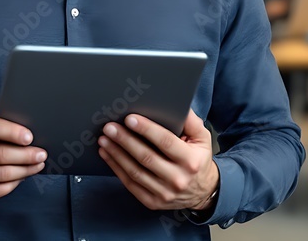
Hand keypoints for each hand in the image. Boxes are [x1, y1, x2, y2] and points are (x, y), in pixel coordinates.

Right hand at [0, 112, 46, 207]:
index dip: (13, 132)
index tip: (30, 137)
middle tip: (42, 154)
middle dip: (27, 155)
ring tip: (38, 164)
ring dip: (26, 170)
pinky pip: (1, 189)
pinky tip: (23, 176)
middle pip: (1, 154)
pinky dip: (16, 182)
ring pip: (4, 174)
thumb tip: (27, 117)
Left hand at [98, 109, 218, 211]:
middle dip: (125, 140)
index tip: (130, 119)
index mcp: (190, 161)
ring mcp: (164, 193)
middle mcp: (178, 179)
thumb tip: (176, 104)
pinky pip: (130, 184)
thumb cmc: (198, 159)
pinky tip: (107, 155)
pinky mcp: (152, 202)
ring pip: (135, 172)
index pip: (165, 142)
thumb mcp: (202, 138)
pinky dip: (116, 168)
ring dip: (116, 154)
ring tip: (105, 140)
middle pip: (146, 157)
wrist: (202, 191)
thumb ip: (190, 121)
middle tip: (110, 127)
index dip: (146, 129)